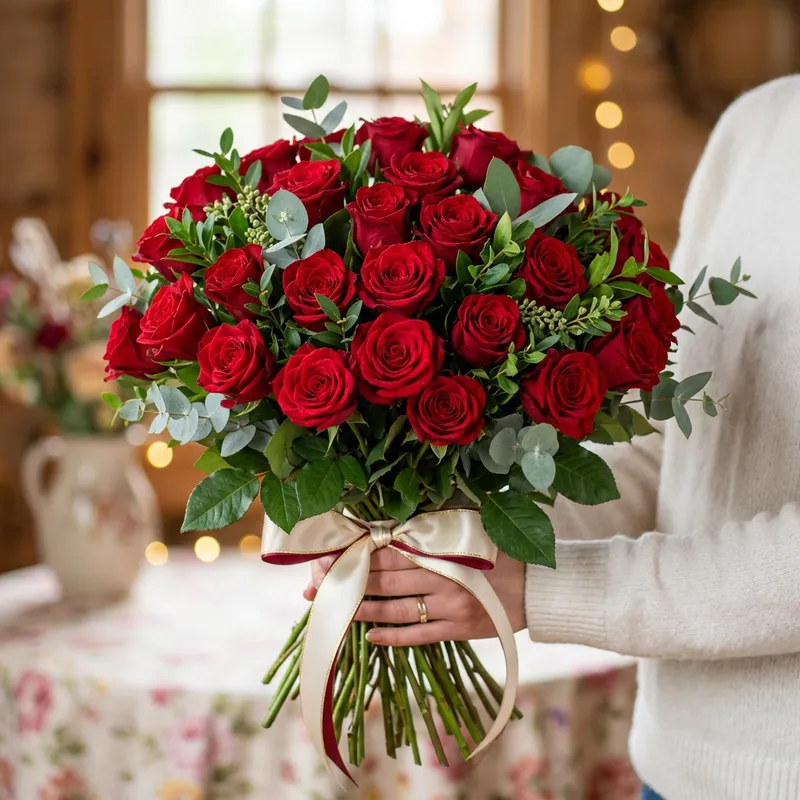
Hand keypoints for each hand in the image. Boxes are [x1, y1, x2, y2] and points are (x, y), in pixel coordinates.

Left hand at [303, 548, 525, 645]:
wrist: (539, 587)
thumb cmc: (502, 555)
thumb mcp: (471, 534)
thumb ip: (437, 530)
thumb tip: (400, 521)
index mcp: (441, 549)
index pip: (389, 551)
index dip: (358, 554)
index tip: (331, 557)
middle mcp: (441, 576)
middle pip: (385, 579)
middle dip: (351, 581)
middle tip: (319, 586)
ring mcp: (449, 605)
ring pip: (396, 608)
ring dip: (364, 609)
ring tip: (338, 610)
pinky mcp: (458, 629)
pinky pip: (419, 634)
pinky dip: (393, 636)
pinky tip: (370, 636)